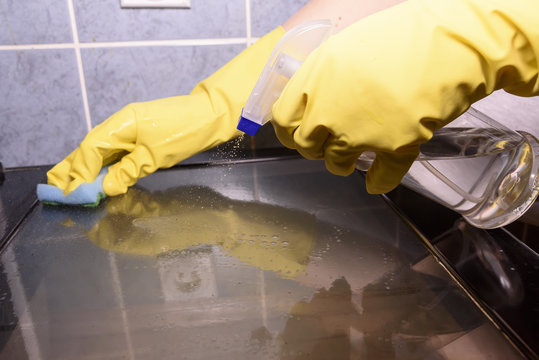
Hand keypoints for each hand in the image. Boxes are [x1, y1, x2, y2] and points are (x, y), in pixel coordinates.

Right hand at [47, 27, 284, 195]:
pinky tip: (97, 178)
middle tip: (53, 190)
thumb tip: (105, 188)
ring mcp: (129, 129)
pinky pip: (114, 153)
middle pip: (88, 148)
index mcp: (121, 124)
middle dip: (71, 169)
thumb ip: (128, 171)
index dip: (79, 172)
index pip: (91, 149)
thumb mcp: (156, 156)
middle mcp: (120, 124)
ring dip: (84, 169)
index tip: (70, 193)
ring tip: (66, 186)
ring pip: (99, 151)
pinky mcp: (139, 137)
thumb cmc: (186, 132)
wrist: (212, 116)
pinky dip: (103, 166)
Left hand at [272, 0, 538, 193]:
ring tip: (354, 154)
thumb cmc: (401, 36)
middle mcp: (330, 109)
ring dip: (342, 163)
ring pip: (337, 164)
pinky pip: (380, 176)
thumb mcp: (346, 47)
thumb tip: (310, 100)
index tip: (296, 133)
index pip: (283, 120)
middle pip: (307, 145)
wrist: (453, 42)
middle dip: (315, 147)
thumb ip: (320, 77)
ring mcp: (360, 132)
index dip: (289, 130)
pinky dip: (378, 181)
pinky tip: (376, 183)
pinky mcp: (393, 148)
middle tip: (326, 142)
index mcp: (315, 79)